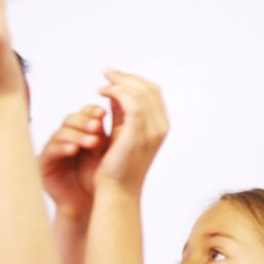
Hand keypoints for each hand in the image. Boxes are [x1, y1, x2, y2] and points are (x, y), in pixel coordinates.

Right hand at [40, 105, 107, 219]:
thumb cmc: (104, 177)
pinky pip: (51, 150)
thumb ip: (115, 129)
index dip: (93, 111)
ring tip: (93, 142)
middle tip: (98, 126)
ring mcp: (55, 148)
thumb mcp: (112, 150)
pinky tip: (73, 150)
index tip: (104, 114)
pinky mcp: (45, 162)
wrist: (93, 204)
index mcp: (85, 131)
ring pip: (61, 132)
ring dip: (77, 135)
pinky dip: (63, 147)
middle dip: (86, 121)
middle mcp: (68, 136)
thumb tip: (127, 103)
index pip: (86, 112)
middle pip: (72, 118)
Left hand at [95, 70, 167, 191]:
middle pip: (148, 88)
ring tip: (102, 85)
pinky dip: (117, 92)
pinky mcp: (137, 133)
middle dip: (126, 77)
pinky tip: (102, 93)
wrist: (117, 190)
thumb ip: (121, 112)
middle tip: (106, 73)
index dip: (134, 79)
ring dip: (119, 83)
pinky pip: (131, 102)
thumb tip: (114, 91)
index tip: (114, 76)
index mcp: (161, 126)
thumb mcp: (122, 132)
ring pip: (140, 92)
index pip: (153, 92)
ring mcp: (152, 131)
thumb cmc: (117, 165)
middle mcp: (161, 127)